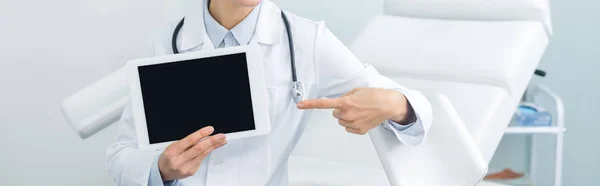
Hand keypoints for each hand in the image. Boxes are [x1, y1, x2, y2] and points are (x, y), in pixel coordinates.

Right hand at [158, 126, 226, 180]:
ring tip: (222, 140)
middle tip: (221, 136)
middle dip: (212, 141)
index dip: (201, 134)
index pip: (189, 141)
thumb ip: (187, 142)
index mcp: (173, 152)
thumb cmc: (168, 157)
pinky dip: (208, 152)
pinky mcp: (192, 172)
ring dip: (214, 146)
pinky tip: (213, 147)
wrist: (163, 172)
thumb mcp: (173, 146)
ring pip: (203, 154)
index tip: (210, 129)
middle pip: (199, 149)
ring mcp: (186, 168)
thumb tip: (203, 136)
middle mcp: (179, 161)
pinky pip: (202, 159)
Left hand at [297, 88, 411, 134]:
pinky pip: (349, 127)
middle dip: (341, 109)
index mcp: (345, 102)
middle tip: (354, 105)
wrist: (389, 105)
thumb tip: (340, 103)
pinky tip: (363, 118)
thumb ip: (345, 96)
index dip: (310, 105)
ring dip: (347, 116)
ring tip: (360, 111)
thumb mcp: (357, 90)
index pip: (324, 104)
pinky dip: (353, 123)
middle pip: (335, 113)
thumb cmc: (375, 96)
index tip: (300, 105)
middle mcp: (347, 114)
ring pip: (341, 121)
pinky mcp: (359, 131)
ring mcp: (353, 124)